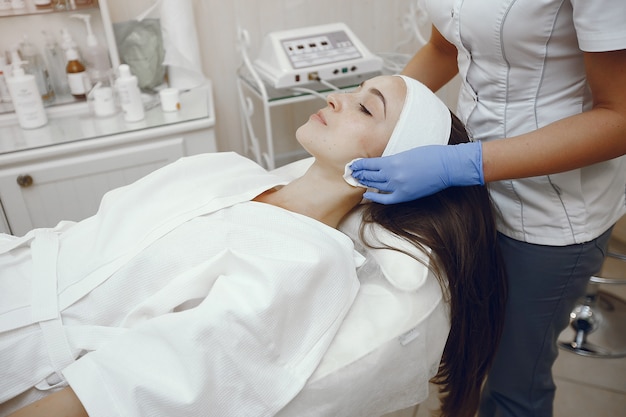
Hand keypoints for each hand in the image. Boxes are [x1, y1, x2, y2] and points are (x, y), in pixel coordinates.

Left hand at [350, 141, 483, 203]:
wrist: (448, 166)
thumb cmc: (431, 155)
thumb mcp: (407, 152)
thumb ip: (393, 159)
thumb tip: (380, 164)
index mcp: (393, 161)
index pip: (369, 164)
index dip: (360, 165)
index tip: (353, 164)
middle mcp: (393, 175)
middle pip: (370, 176)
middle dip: (359, 174)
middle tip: (350, 172)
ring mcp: (399, 187)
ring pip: (375, 186)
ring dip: (365, 183)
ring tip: (356, 180)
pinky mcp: (406, 195)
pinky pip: (386, 199)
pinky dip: (375, 197)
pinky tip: (367, 194)